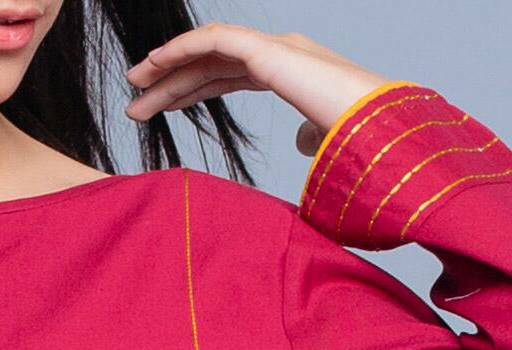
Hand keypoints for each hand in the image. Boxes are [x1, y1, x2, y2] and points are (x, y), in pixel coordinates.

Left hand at [124, 23, 395, 162]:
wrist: (378, 133)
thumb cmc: (362, 145)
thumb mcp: (327, 146)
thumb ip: (310, 137)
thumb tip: (300, 143)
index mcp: (288, 72)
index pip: (227, 74)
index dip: (191, 89)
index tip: (161, 107)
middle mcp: (277, 53)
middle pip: (210, 64)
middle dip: (170, 83)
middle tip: (136, 104)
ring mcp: (272, 47)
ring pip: (204, 51)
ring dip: (165, 68)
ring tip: (133, 86)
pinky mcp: (266, 49)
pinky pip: (212, 40)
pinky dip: (180, 49)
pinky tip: (154, 64)